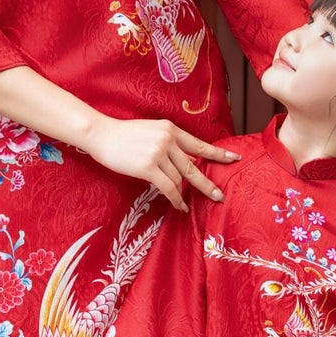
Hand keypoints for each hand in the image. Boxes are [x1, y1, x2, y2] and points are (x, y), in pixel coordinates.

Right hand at [84, 116, 237, 211]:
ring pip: (178, 179)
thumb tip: (184, 161)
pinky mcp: (148, 167)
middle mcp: (168, 139)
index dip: (218, 153)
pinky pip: (168, 188)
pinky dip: (176, 199)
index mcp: (171, 129)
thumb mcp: (151, 131)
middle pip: (194, 166)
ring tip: (183, 204)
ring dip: (181, 194)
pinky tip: (180, 206)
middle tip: (220, 196)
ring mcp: (158, 153)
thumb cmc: (123, 135)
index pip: (199, 145)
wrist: (101, 134)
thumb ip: (168, 142)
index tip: (234, 158)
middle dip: (208, 184)